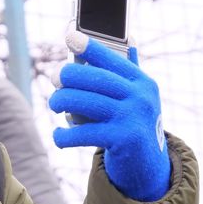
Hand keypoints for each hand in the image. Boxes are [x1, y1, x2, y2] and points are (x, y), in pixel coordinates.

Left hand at [49, 38, 170, 201]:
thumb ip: (131, 70)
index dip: (89, 46)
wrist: (147, 167)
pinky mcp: (122, 140)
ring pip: (83, 101)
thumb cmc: (134, 124)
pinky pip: (83, 132)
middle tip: (54, 81)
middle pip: (93, 78)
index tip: (69, 35)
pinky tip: (58, 136)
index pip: (112, 58)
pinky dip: (64, 135)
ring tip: (55, 104)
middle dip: (67, 77)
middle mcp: (140, 97)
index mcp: (142, 82)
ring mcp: (132, 117)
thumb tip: (129, 36)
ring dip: (61, 102)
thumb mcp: (138, 97)